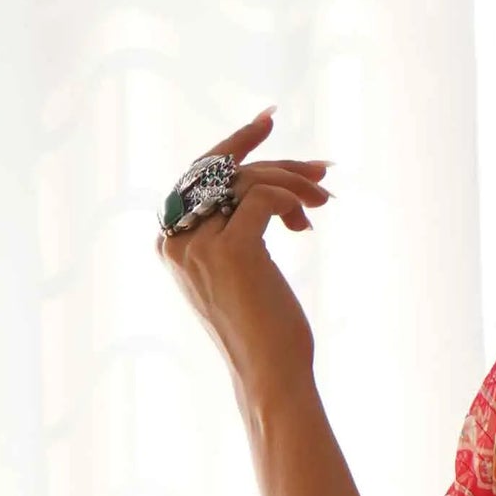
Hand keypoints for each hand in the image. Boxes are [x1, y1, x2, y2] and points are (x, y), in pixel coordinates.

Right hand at [156, 107, 332, 401]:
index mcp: (171, 244)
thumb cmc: (267, 331)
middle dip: (277, 163)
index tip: (268, 120)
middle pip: (224, 171)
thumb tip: (275, 185)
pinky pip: (263, 197)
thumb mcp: (246, 271)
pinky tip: (305, 224)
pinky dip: (290, 200)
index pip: (197, 174)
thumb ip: (240, 229)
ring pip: (247, 181)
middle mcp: (176, 241)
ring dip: (293, 183)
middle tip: (322, 168)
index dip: (233, 144)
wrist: (272, 374)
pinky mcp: (231, 251)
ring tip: (323, 201)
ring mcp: (199, 245)